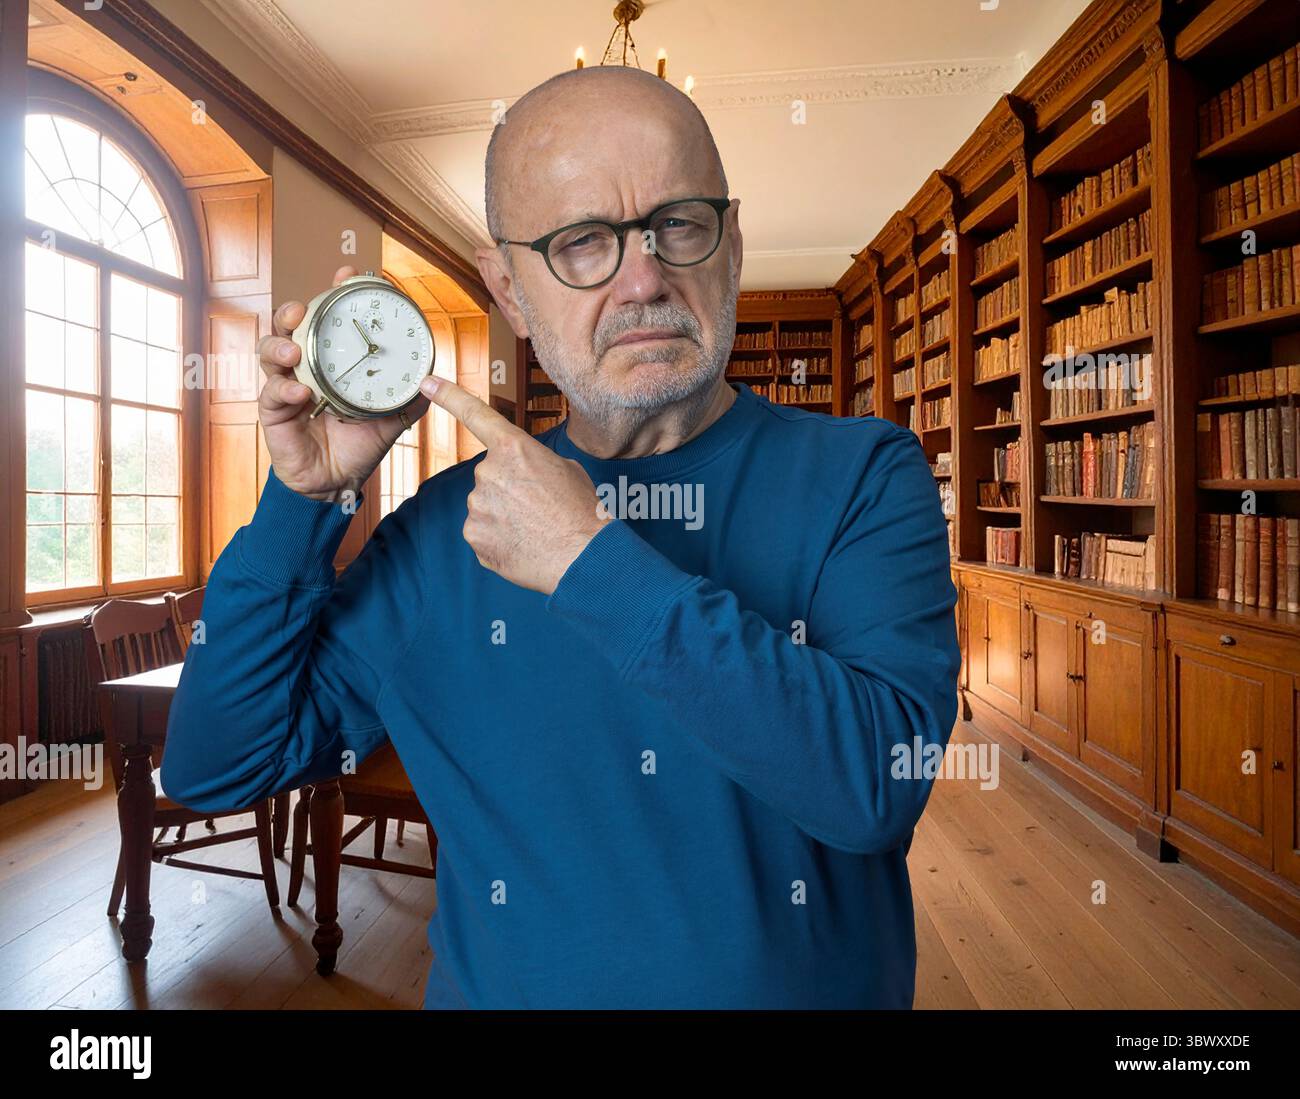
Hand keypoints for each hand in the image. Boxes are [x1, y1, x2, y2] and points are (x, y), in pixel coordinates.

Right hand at [255, 266, 428, 503]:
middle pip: (289, 326)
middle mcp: (306, 366)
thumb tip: (431, 376)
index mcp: (332, 361)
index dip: (334, 294)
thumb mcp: (390, 418)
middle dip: (292, 310)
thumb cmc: (358, 445)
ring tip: (293, 349)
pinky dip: (283, 388)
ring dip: (279, 344)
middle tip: (302, 310)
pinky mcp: (274, 412)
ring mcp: (286, 386)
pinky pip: (271, 393)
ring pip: (270, 351)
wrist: (338, 483)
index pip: (328, 319)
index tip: (346, 275)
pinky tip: (299, 391)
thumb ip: (409, 397)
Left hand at [420, 376, 610, 593]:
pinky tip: (521, 544)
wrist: (583, 556)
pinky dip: (498, 538)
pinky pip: (481, 531)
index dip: (448, 396)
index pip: (475, 414)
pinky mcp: (473, 535)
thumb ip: (532, 462)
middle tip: (538, 507)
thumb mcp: (565, 470)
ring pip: (485, 505)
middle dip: (508, 489)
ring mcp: (477, 505)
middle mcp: (488, 472)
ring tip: (534, 529)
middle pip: (490, 476)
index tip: (427, 383)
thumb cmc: (581, 512)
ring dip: (503, 515)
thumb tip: (521, 473)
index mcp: (514, 448)